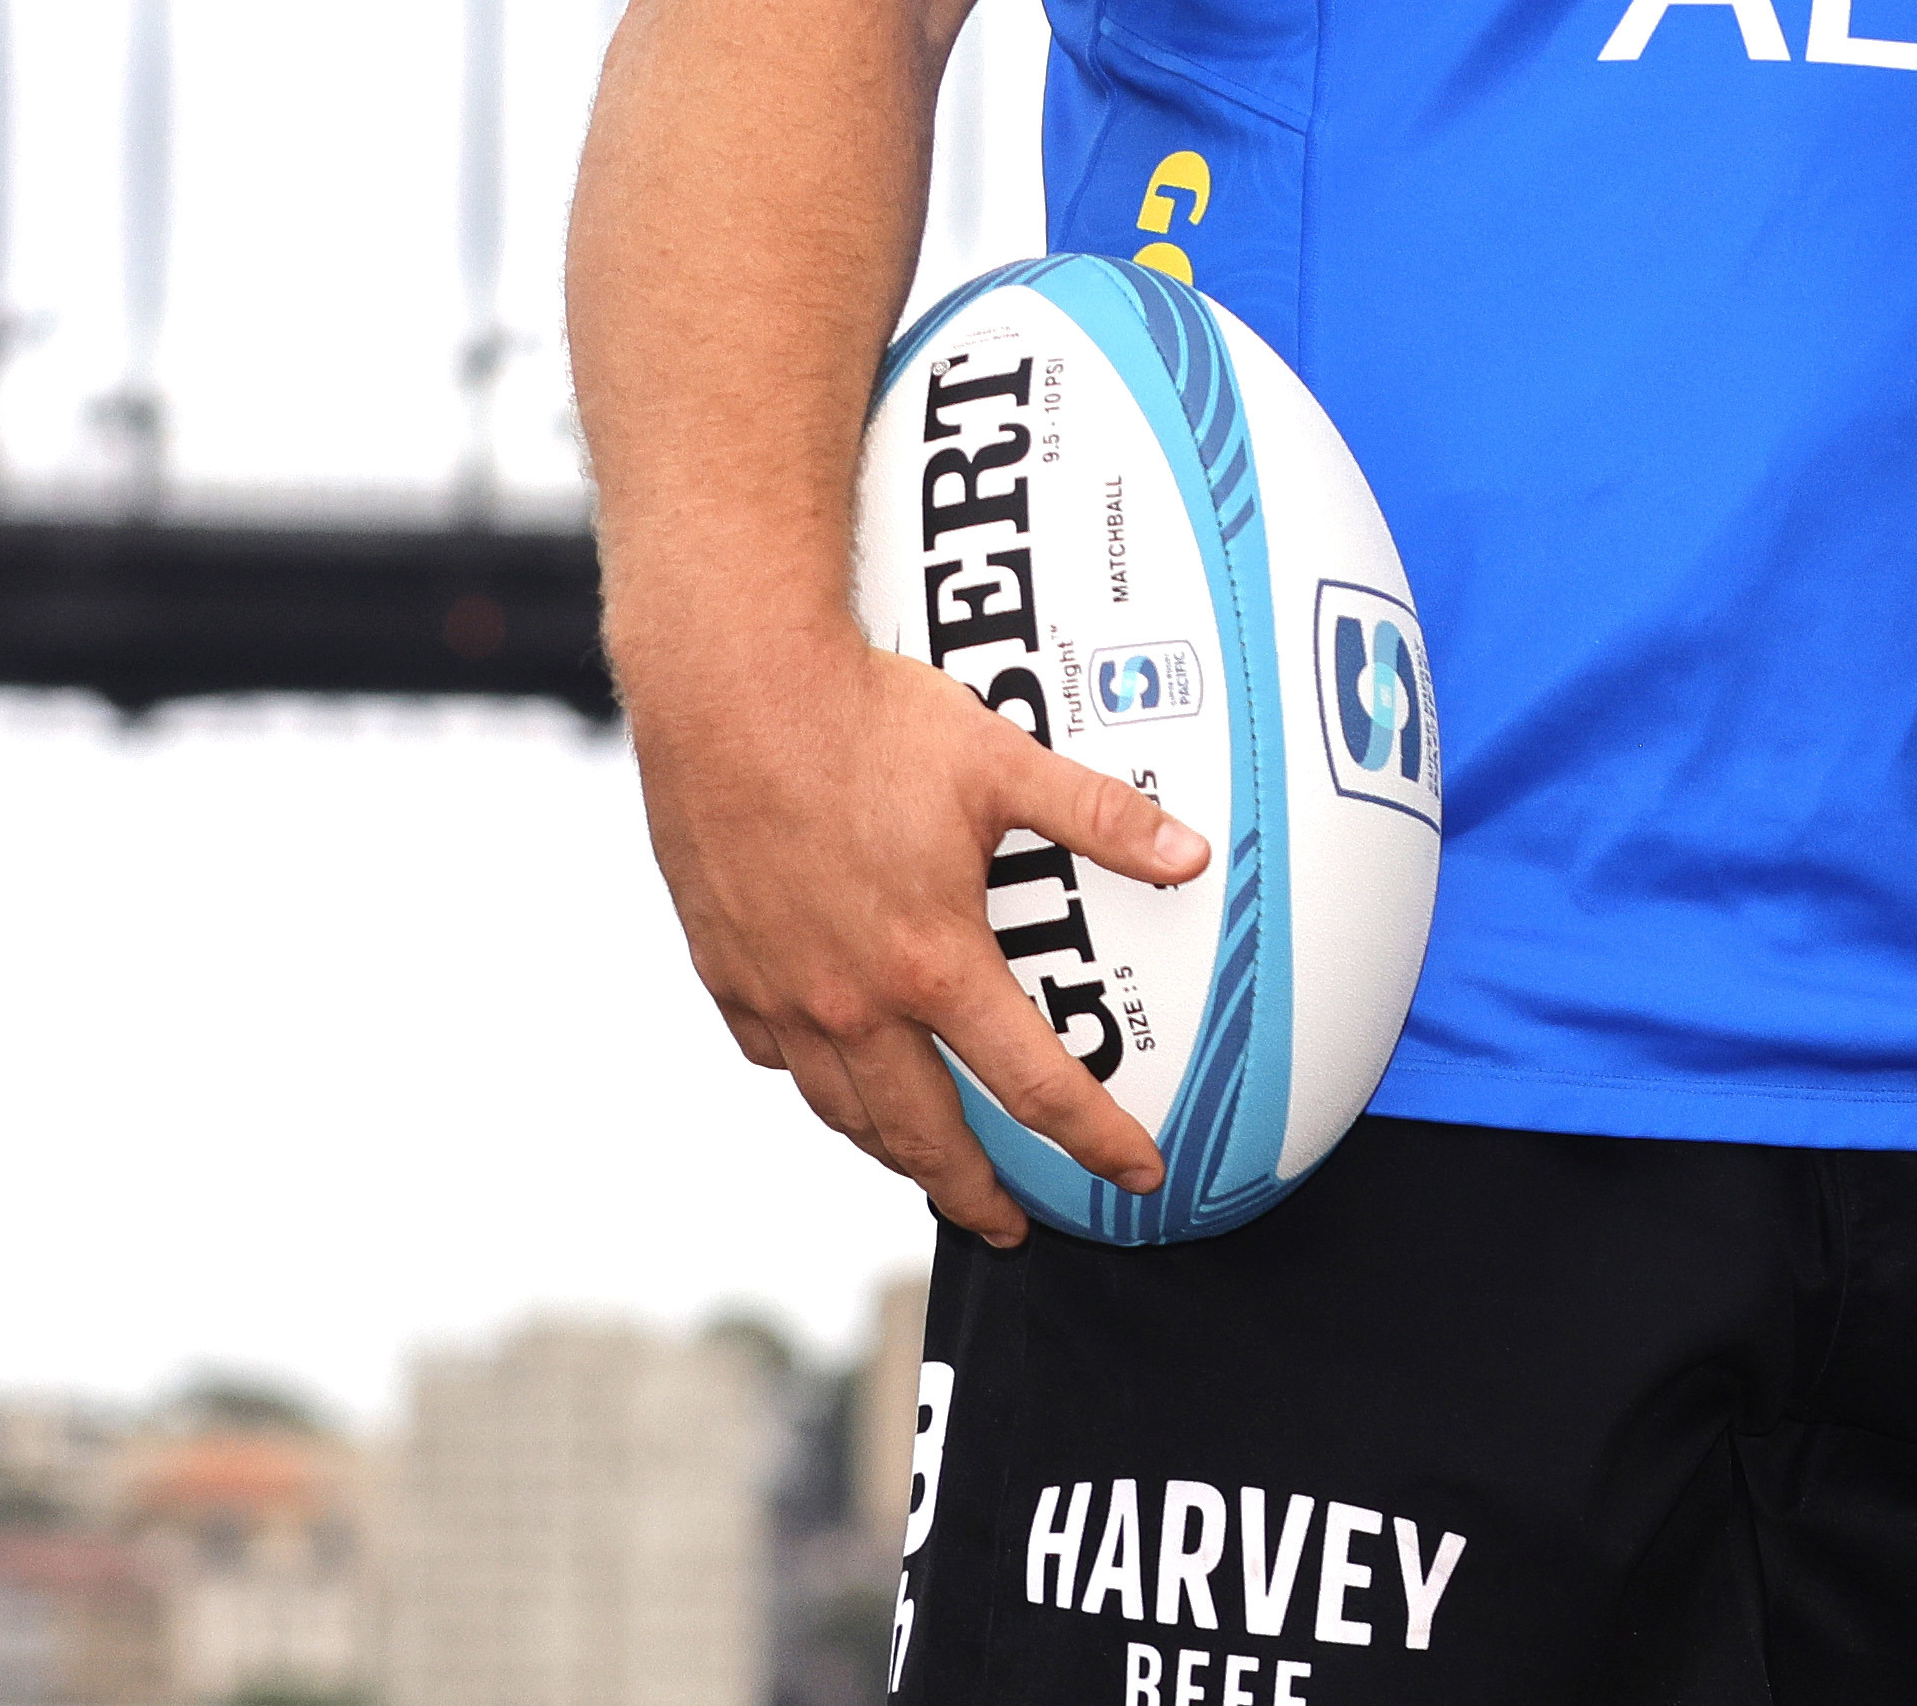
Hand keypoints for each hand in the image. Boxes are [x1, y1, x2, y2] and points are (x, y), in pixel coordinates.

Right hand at [628, 627, 1213, 1239]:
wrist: (731, 692)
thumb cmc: (865, 719)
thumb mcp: (1004, 762)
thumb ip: (1102, 818)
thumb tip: (1191, 853)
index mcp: (932, 962)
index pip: (1033, 1084)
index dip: (1093, 1139)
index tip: (1133, 1176)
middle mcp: (852, 1001)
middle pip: (925, 1133)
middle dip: (975, 1192)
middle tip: (1010, 1225)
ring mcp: (780, 993)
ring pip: (842, 1109)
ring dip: (893, 1151)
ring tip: (927, 1169)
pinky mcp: (726, 970)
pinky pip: (776, 1057)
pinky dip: (816, 1081)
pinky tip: (836, 1077)